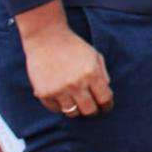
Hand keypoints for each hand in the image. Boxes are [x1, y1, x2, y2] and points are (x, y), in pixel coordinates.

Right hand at [14, 0, 113, 117]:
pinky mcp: (44, 93)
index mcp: (92, 73)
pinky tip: (61, 97)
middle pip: (89, 110)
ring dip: (76, 109)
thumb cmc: (73, 46)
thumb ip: (103, 75)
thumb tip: (105, 95)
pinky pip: (55, 109)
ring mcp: (59, 90)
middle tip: (91, 107)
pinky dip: (60, 106)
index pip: (105, 99)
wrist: (46, 38)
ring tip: (75, 101)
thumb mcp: (94, 56)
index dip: (107, 106)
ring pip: (72, 113)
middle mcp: (76, 84)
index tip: (106, 107)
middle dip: (93, 110)